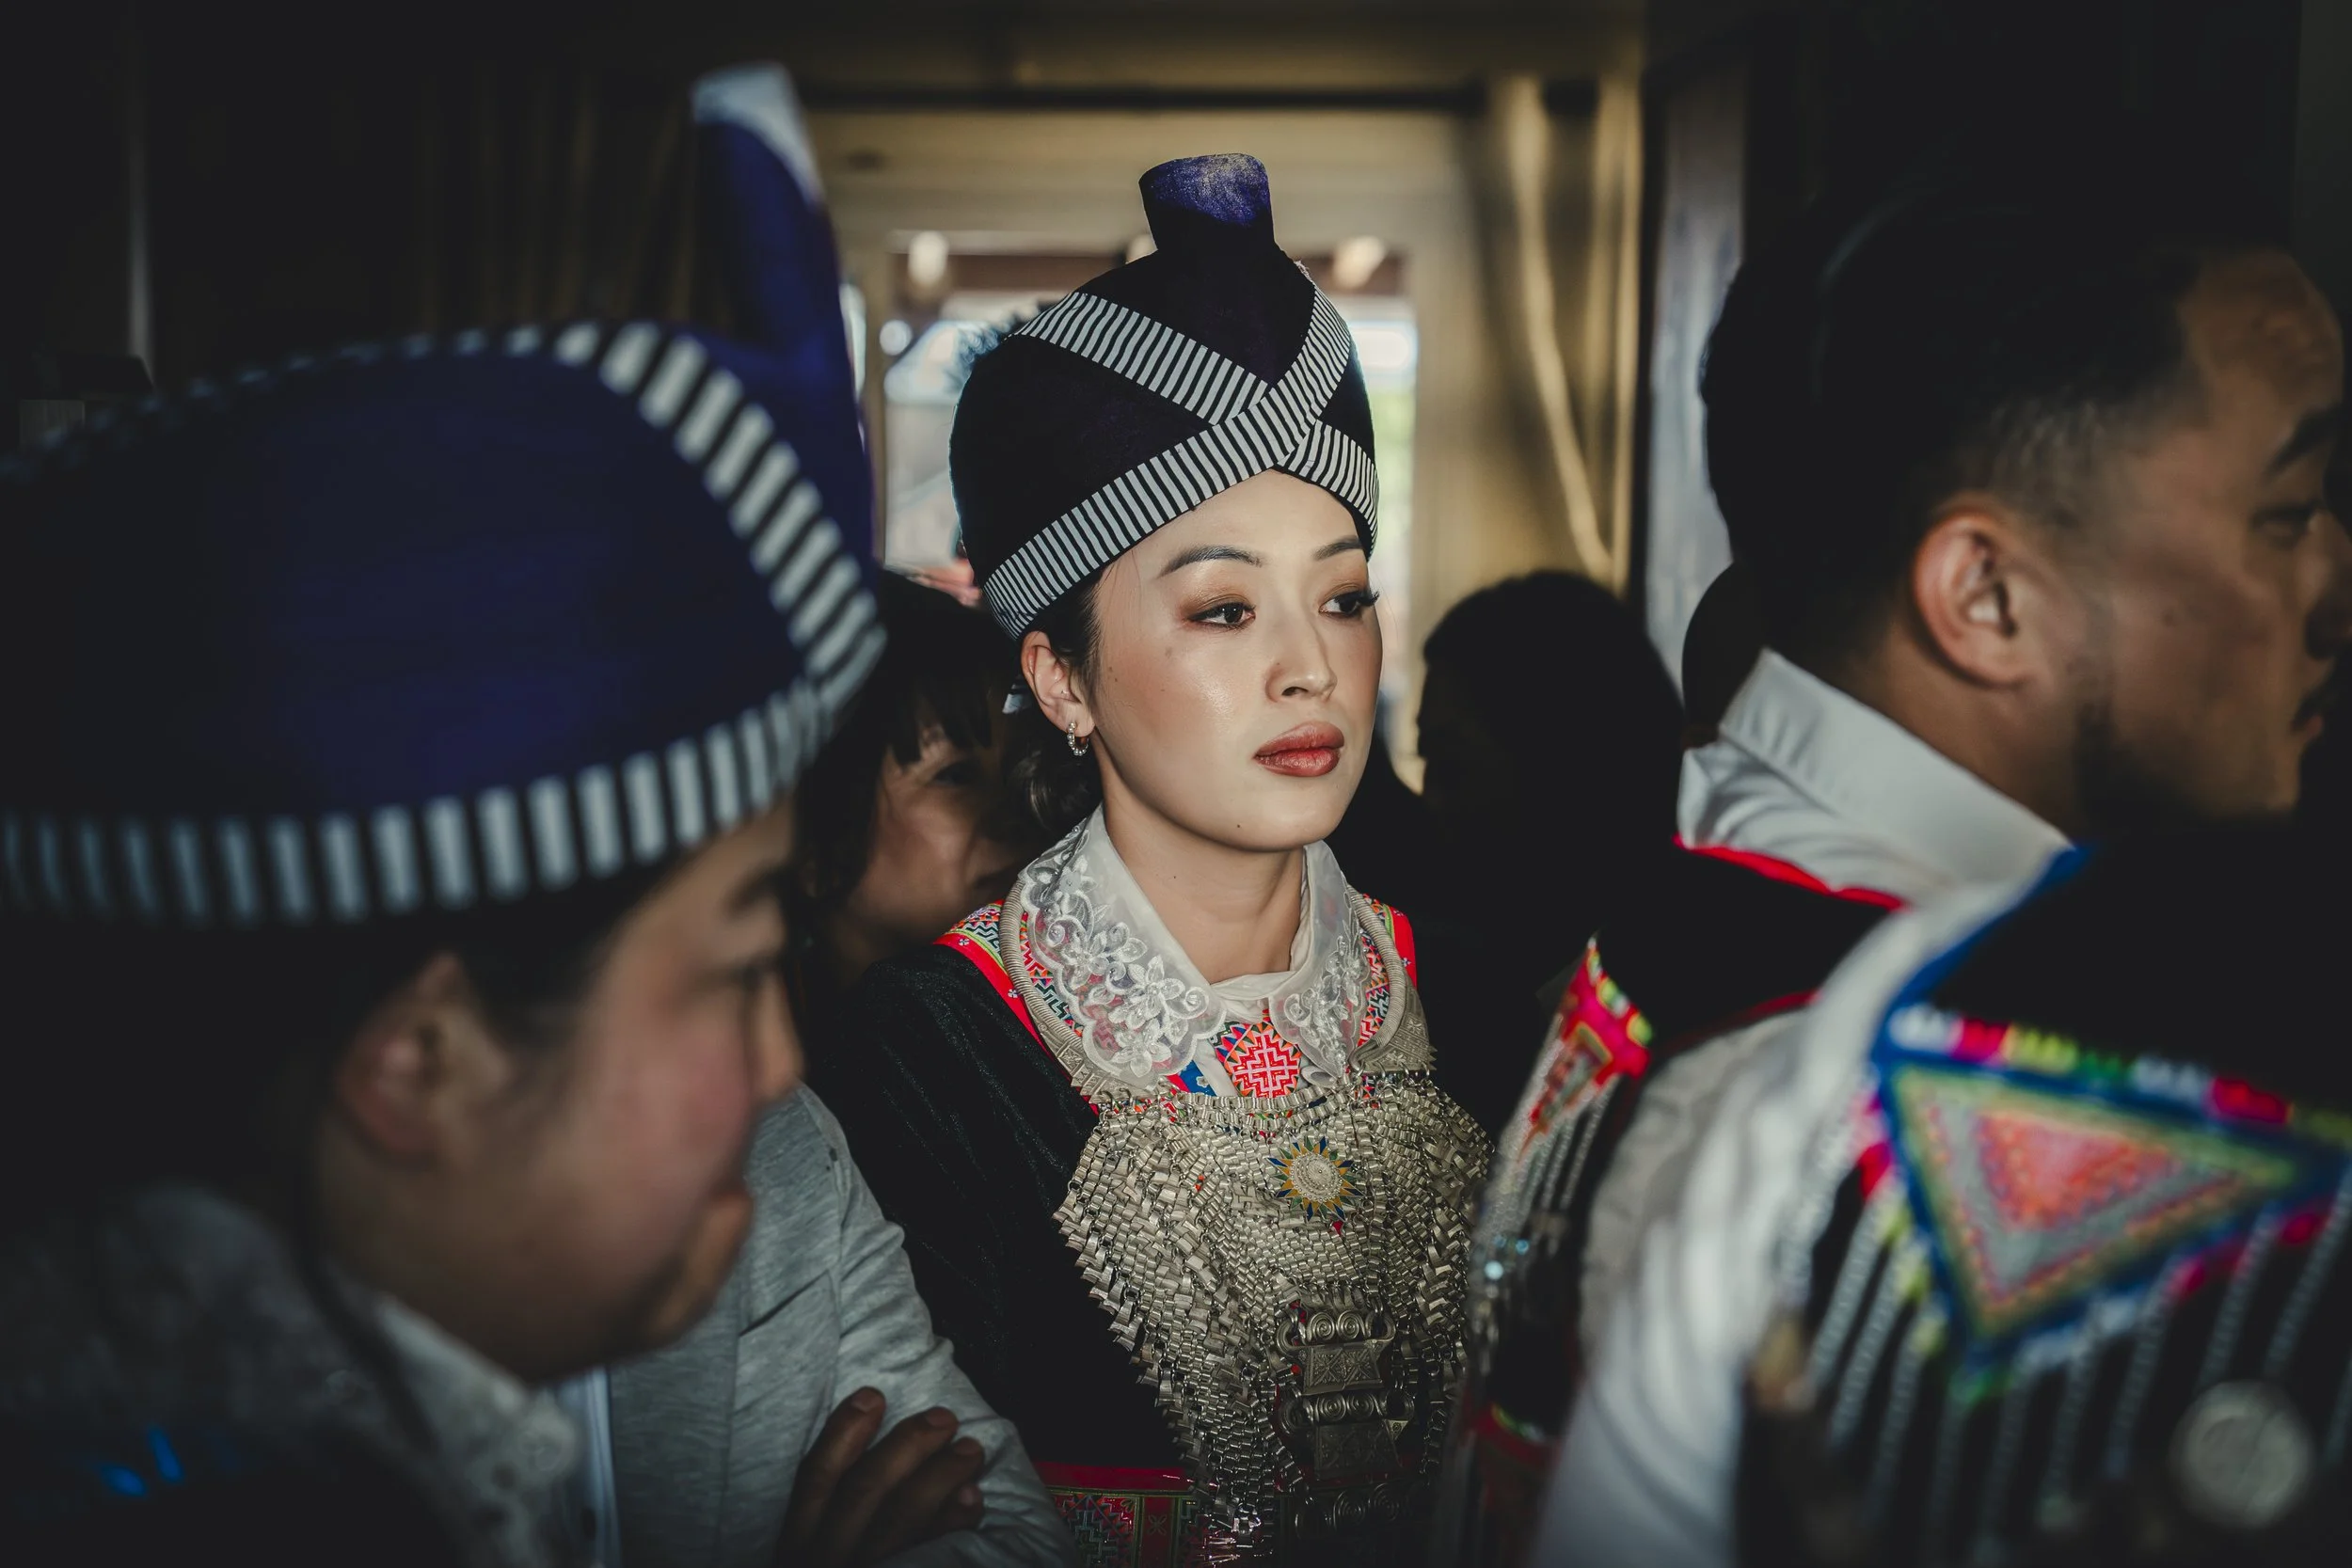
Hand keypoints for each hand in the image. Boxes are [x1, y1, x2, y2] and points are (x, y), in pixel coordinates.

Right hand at [779, 1387, 987, 1566]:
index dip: (843, 1434)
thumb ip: (829, 1521)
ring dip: (940, 1476)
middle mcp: (827, 1562)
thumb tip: (883, 1462)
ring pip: (901, 1519)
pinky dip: (953, 1524)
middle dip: (906, 1446)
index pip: (815, 1480)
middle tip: (942, 1418)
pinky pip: (929, 1556)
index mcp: (797, 1549)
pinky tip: (972, 1499)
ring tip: (970, 1449)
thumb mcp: (812, 1558)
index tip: (872, 1396)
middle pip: (865, 1492)